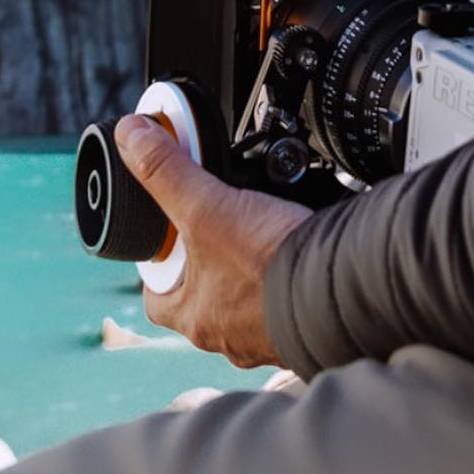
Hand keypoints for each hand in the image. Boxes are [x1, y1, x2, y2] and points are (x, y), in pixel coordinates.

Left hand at [115, 113, 312, 367]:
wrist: (342, 285)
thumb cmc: (272, 262)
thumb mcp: (207, 206)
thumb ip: (166, 171)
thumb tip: (131, 137)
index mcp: (196, 317)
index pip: (157, 297)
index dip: (157, 265)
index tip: (166, 238)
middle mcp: (228, 335)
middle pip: (202, 294)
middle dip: (207, 262)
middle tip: (216, 224)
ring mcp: (265, 334)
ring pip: (244, 299)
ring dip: (246, 270)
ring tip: (254, 230)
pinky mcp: (299, 323)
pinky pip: (282, 299)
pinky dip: (282, 276)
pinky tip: (289, 250)